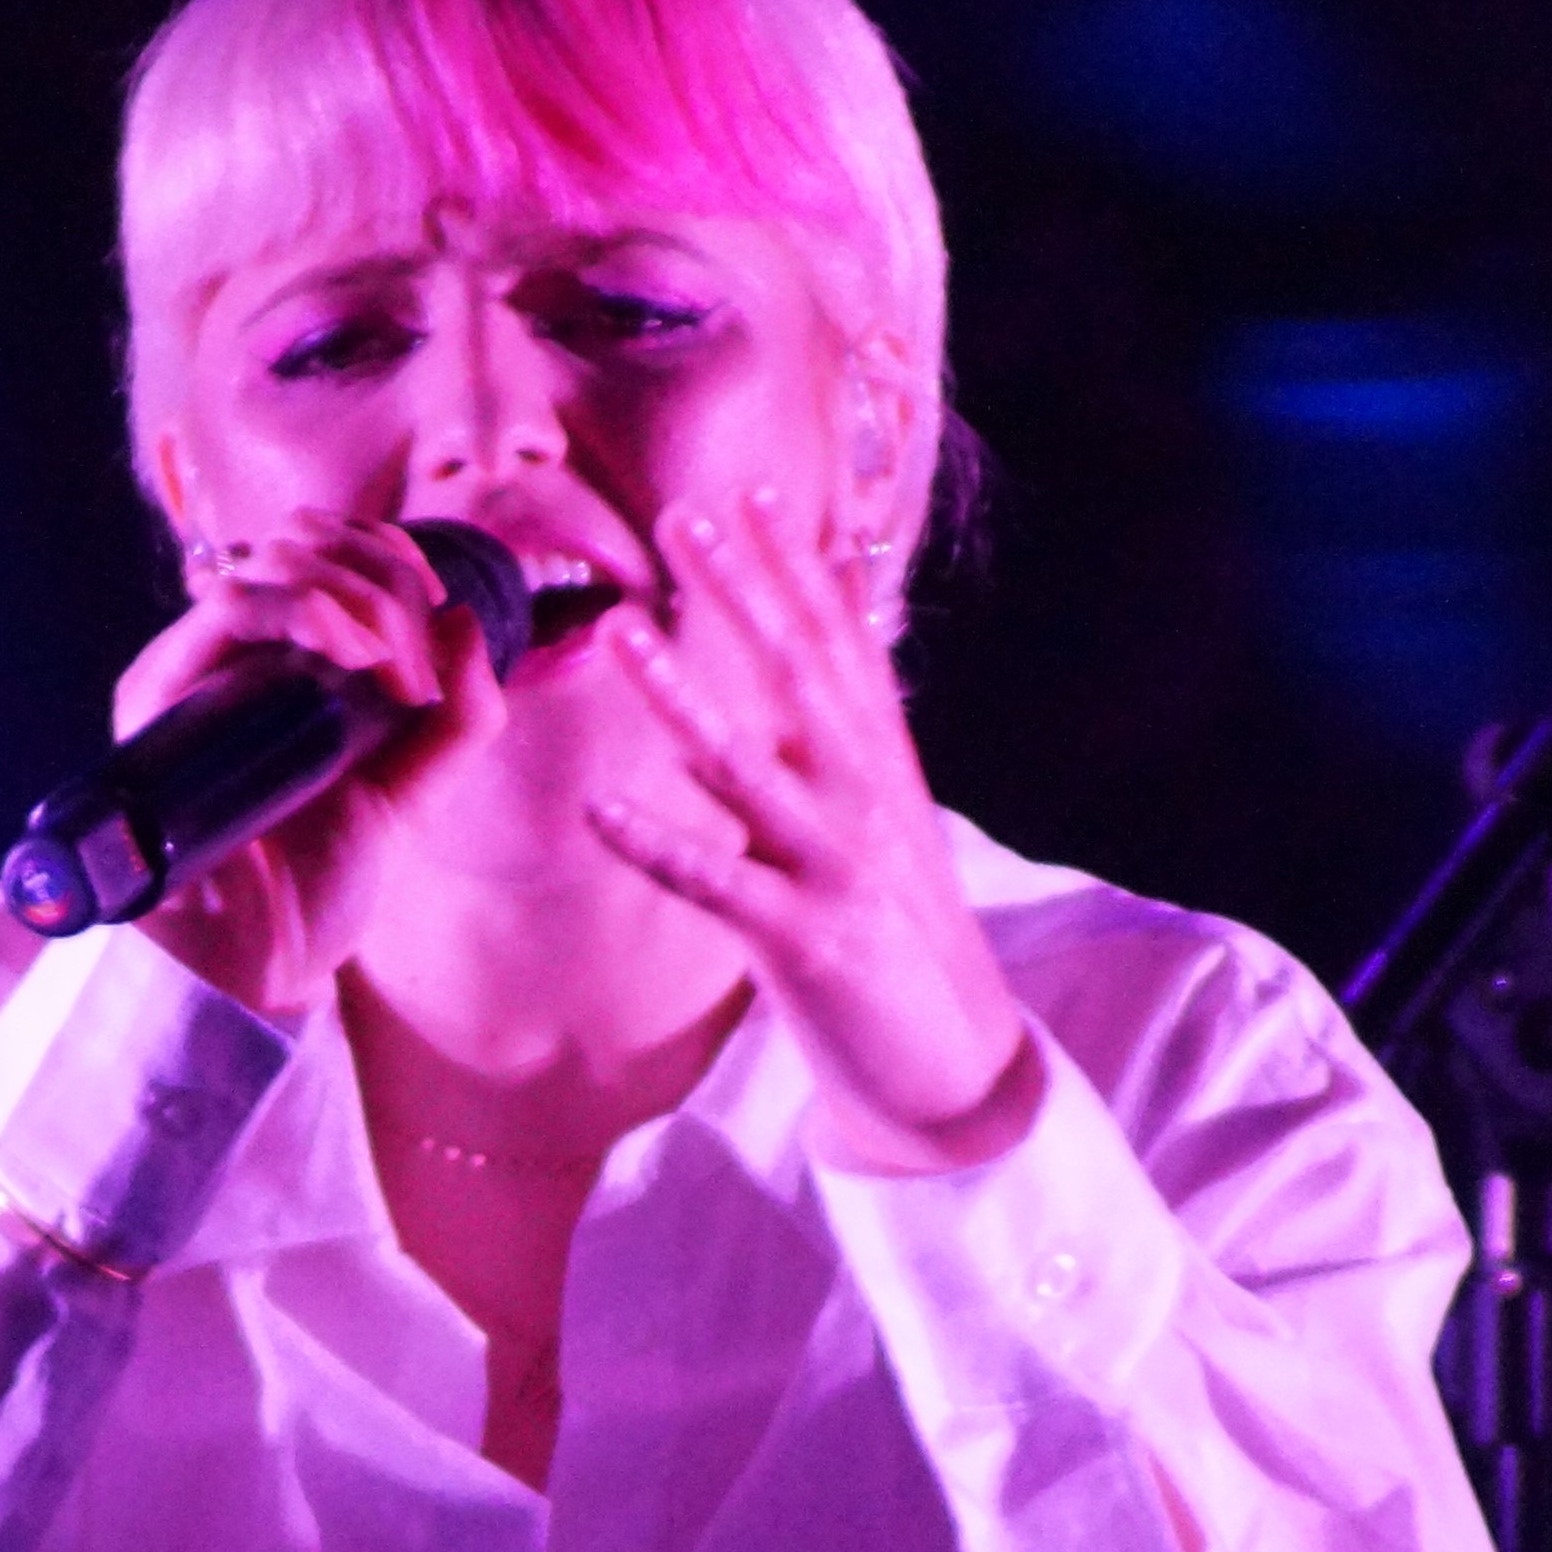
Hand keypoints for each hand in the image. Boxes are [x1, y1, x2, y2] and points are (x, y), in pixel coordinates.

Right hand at [119, 512, 501, 1015]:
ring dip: (353, 596)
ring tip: (390, 674)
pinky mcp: (162, 692)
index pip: (323, 551)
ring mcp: (194, 668)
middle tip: (415, 670)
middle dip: (381, 579)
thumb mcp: (412, 791)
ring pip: (270, 562)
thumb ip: (458, 719)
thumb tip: (468, 620)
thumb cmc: (314, 884)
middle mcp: (235, 656)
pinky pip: (227, 605)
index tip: (440, 609)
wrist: (255, 963)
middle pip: (302, 542)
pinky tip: (350, 655)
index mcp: (286, 665)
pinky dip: (303, 609)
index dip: (389, 554)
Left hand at [585, 484, 1036, 1172]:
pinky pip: (715, 881)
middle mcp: (863, 797)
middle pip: (798, 675)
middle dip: (743, 593)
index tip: (756, 491)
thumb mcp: (888, 810)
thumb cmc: (901, 928)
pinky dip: (656, 842)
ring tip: (621, 630)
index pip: (840, 643)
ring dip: (680, 694)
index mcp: (878, 763)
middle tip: (684, 516)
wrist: (953, 1060)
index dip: (799, 566)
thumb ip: (853, 720)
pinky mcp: (804, 937)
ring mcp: (834, 864)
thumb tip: (838, 627)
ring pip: (747, 764)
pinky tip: (598, 807)